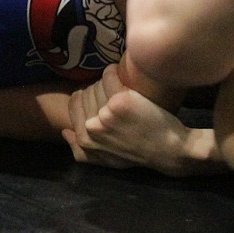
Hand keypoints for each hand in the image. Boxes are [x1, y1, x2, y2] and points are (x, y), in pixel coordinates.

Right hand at [64, 65, 215, 175]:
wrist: (169, 150)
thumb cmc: (138, 154)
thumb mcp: (106, 160)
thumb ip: (80, 150)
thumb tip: (64, 132)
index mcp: (85, 139)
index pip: (74, 102)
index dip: (86, 96)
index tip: (102, 97)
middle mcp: (92, 126)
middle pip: (86, 91)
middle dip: (98, 89)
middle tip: (114, 93)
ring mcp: (106, 113)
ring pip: (97, 83)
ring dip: (107, 81)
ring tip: (121, 87)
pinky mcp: (121, 100)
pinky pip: (109, 75)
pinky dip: (115, 72)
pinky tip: (125, 76)